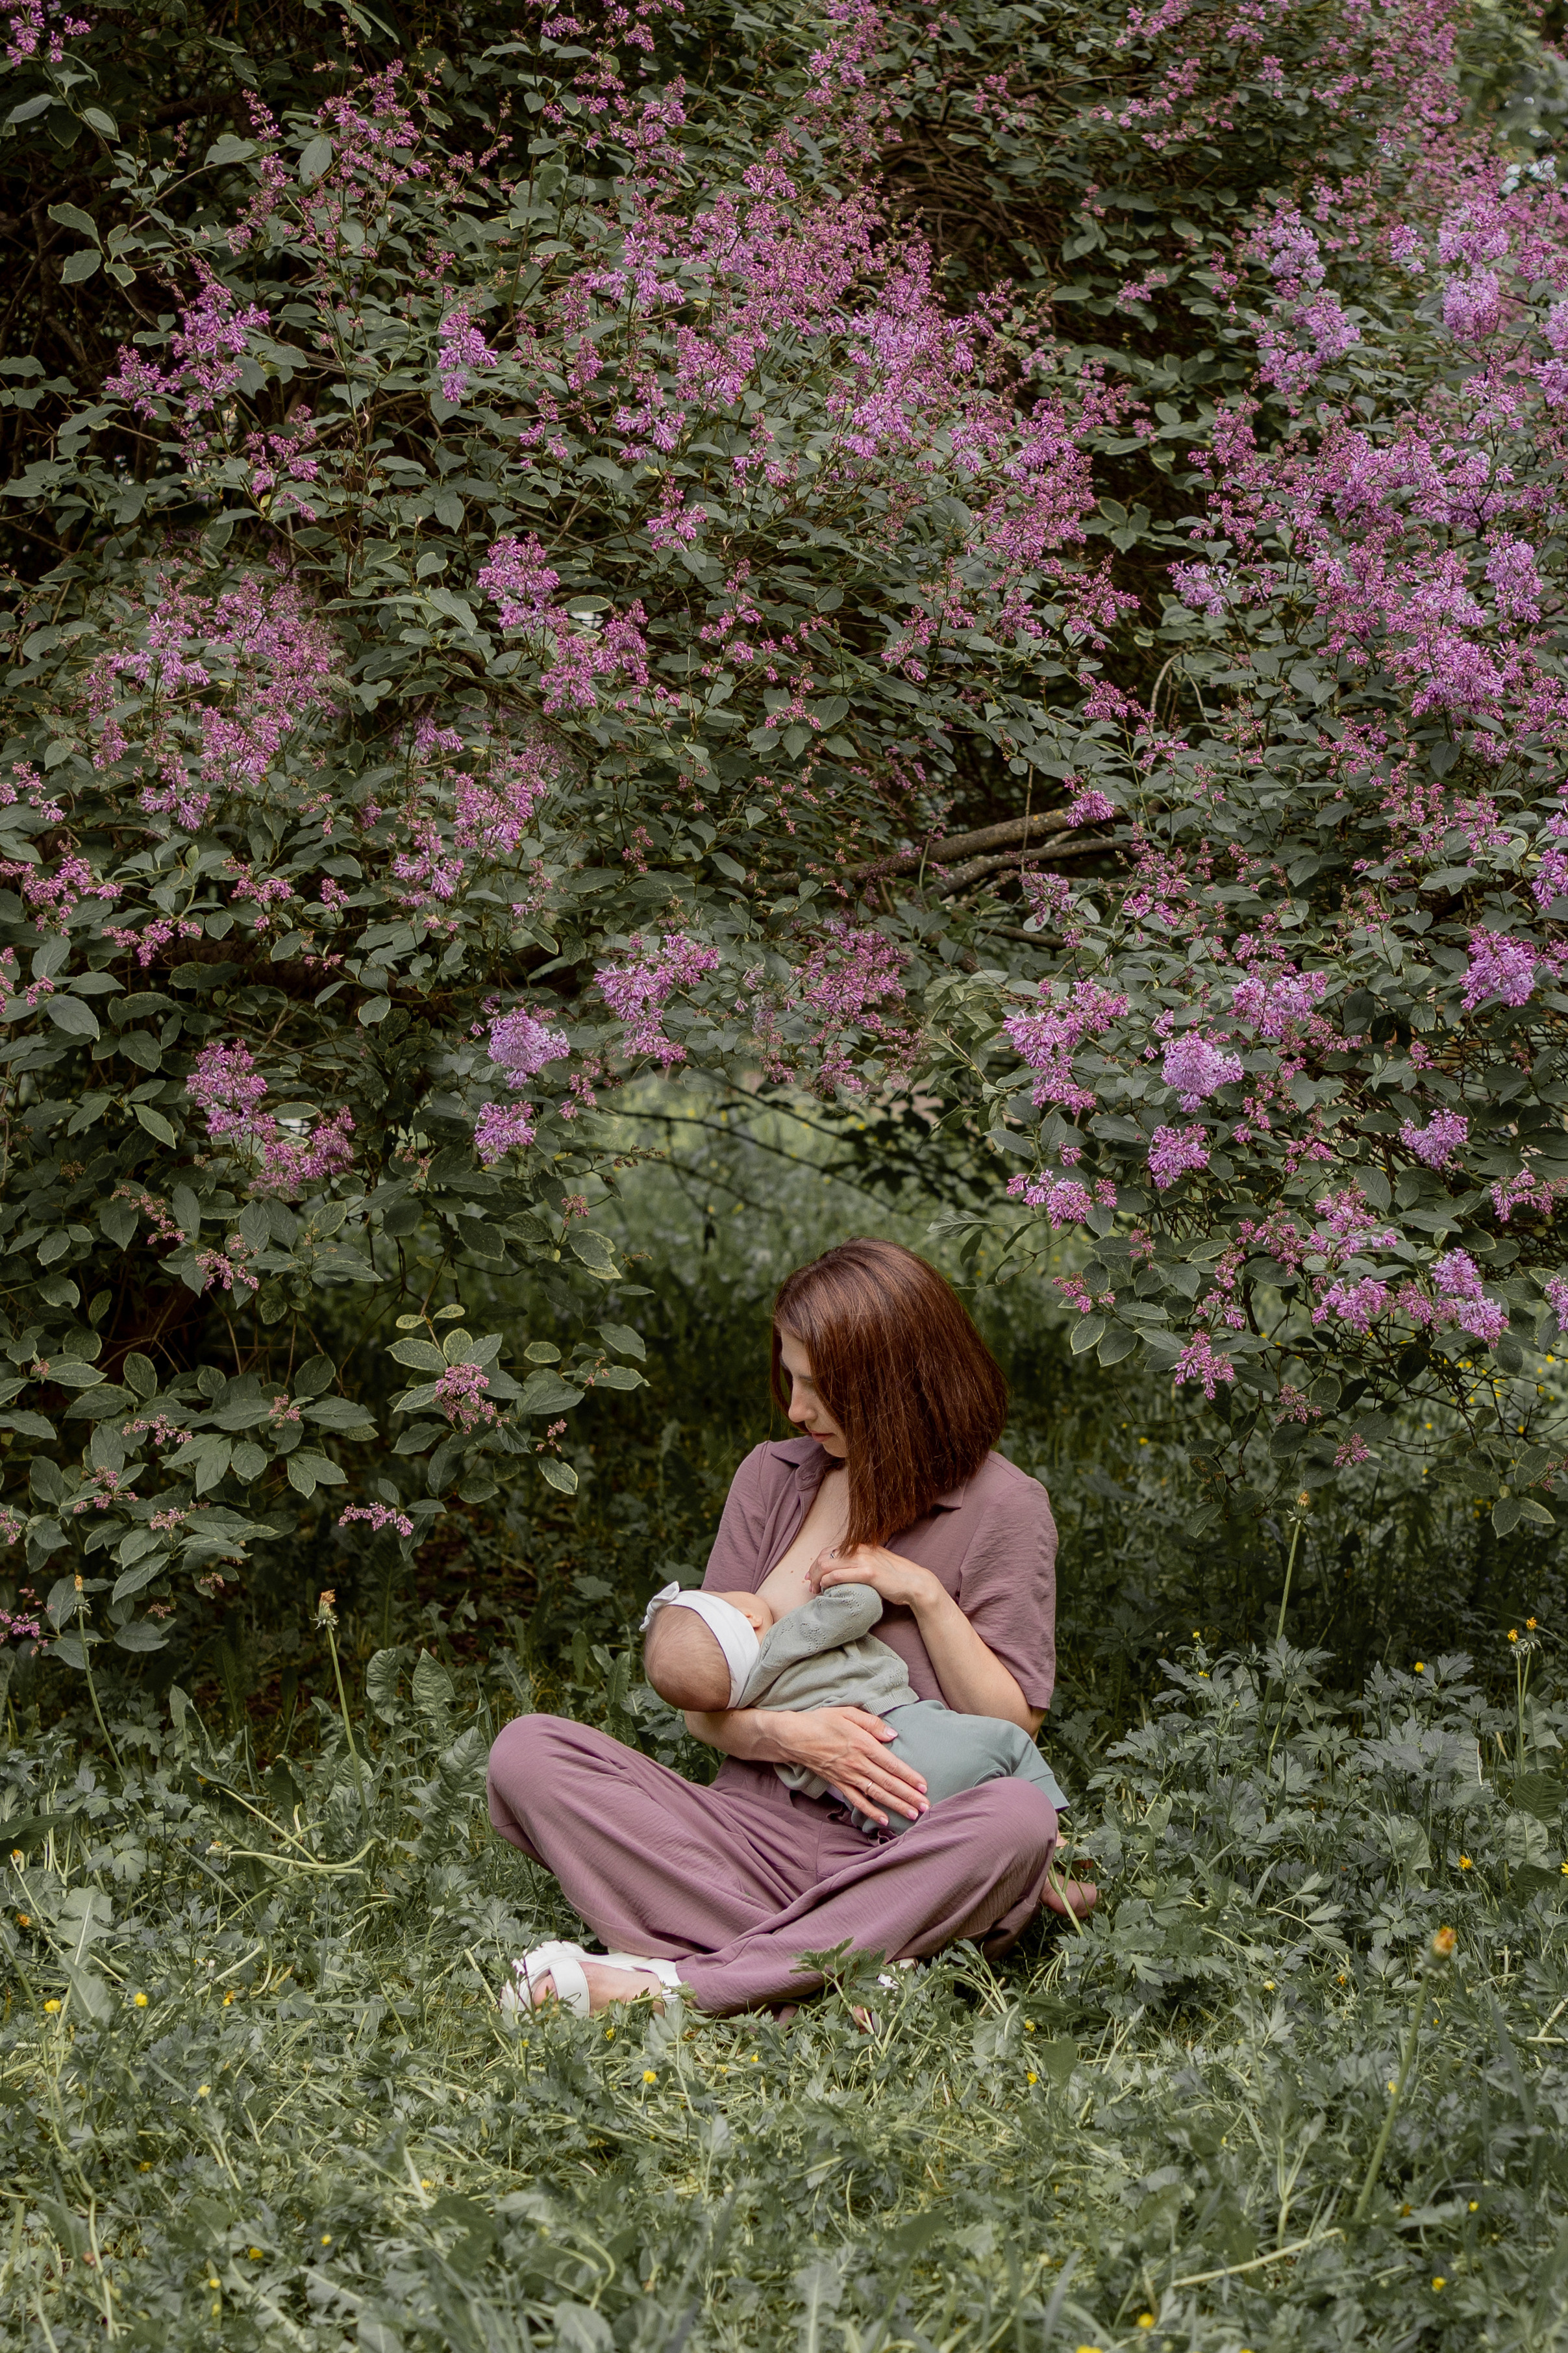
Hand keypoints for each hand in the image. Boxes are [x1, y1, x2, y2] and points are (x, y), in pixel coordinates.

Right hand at [778, 1706, 928, 1827]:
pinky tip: (883, 1820)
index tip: (924, 1786)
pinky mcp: (838, 1784)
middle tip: (926, 1807)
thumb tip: (893, 1735)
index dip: (909, 1776)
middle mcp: (857, 1764)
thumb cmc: (821, 1721)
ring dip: (895, 1805)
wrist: (794, 1737)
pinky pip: (857, 1801)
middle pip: (888, 1783)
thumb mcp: (847, 1713)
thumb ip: (872, 1723)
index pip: (891, 1764)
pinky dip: (870, 1812)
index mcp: (862, 1744)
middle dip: (908, 1796)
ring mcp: (847, 1776)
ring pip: (876, 1794)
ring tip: (912, 1815)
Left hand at [810, 1542, 941, 1613]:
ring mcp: (864, 1560)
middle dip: (813, 1571)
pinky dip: (828, 1582)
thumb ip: (857, 1562)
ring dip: (817, 1578)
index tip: (811, 1575)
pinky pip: (839, 1575)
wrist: (914, 1582)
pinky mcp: (868, 1573)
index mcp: (860, 1545)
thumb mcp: (873, 1562)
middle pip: (824, 1556)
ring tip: (816, 1590)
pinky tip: (826, 1588)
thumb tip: (839, 1570)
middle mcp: (860, 1549)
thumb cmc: (894, 1576)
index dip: (816, 1563)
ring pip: (828, 1565)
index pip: (829, 1550)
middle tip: (811, 1585)